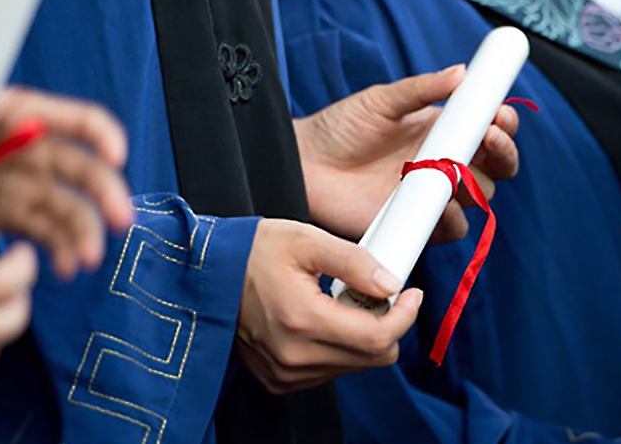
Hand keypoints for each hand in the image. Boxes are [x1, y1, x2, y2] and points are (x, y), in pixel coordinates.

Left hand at [0, 85, 133, 278]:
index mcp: (12, 117)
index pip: (72, 119)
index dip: (100, 134)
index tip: (115, 157)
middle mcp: (26, 151)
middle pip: (81, 170)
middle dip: (106, 195)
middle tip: (120, 222)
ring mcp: (19, 185)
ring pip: (68, 208)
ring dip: (86, 233)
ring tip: (85, 260)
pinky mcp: (9, 216)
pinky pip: (45, 234)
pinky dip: (61, 252)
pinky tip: (64, 267)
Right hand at [237, 219, 422, 393]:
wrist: (209, 273)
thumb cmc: (253, 251)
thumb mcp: (307, 241)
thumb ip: (354, 262)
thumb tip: (391, 284)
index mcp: (302, 319)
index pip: (378, 337)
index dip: (405, 316)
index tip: (411, 294)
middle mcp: (293, 356)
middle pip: (373, 358)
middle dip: (387, 325)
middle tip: (376, 293)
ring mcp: (284, 373)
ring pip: (354, 367)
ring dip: (363, 337)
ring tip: (342, 302)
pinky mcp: (278, 379)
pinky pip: (330, 372)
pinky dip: (340, 348)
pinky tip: (325, 320)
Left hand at [294, 65, 519, 241]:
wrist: (304, 165)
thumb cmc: (339, 129)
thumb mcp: (381, 101)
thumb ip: (421, 88)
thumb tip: (462, 73)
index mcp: (442, 132)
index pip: (489, 130)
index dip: (502, 124)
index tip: (499, 114)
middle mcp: (443, 165)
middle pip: (495, 166)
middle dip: (502, 152)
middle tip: (489, 138)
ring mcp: (432, 196)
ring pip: (479, 197)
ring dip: (480, 184)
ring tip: (457, 168)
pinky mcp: (416, 224)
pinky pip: (451, 228)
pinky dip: (454, 218)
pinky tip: (442, 202)